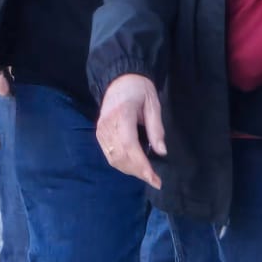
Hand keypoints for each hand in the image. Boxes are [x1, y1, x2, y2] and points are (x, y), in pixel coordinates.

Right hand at [95, 74, 165, 189]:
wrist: (119, 79)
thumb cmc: (139, 89)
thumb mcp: (153, 104)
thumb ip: (156, 128)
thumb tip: (162, 152)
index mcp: (122, 114)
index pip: (130, 145)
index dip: (142, 165)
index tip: (154, 178)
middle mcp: (108, 124)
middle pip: (121, 156)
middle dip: (138, 172)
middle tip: (155, 181)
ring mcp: (101, 130)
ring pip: (114, 159)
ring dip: (131, 171)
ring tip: (147, 176)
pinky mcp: (100, 134)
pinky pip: (109, 155)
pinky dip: (122, 165)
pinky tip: (135, 167)